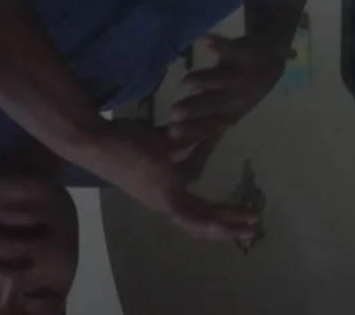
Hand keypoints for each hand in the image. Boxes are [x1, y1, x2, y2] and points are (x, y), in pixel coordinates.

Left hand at [81, 121, 261, 241]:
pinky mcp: (165, 196)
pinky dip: (209, 224)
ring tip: (252, 226)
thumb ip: (182, 138)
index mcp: (164, 190)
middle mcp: (165, 201)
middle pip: (204, 216)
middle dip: (231, 221)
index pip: (197, 202)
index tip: (240, 199)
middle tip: (254, 223)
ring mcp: (165, 201)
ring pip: (202, 220)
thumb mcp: (160, 137)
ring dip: (228, 226)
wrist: (100, 142)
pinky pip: (190, 215)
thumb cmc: (124, 138)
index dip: (219, 202)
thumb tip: (205, 125)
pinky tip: (226, 228)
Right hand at [163, 33, 287, 180]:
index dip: (191, 131)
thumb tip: (181, 165)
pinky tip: (204, 41)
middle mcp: (237, 98)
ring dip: (206, 81)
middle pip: (215, 105)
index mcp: (229, 114)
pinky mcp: (247, 53)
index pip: (208, 125)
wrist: (272, 59)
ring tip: (186, 82)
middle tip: (173, 114)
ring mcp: (244, 76)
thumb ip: (203, 136)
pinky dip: (220, 45)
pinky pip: (233, 49)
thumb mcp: (225, 116)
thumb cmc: (241, 92)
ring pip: (224, 80)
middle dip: (195, 110)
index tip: (169, 137)